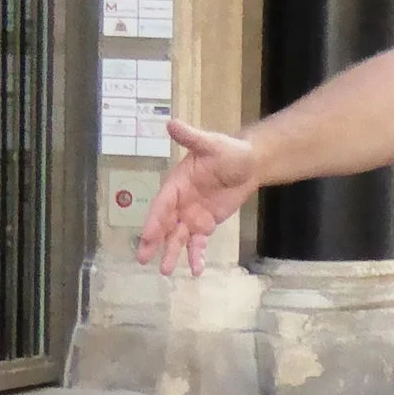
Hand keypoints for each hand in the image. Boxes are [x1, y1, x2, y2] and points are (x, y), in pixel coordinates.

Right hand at [138, 119, 262, 277]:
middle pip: (164, 225)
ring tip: (165, 271)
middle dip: (154, 242)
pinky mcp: (206, 224)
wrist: (250, 164)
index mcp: (176, 184)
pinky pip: (198, 242)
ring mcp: (192, 215)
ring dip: (171, 253)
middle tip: (143, 259)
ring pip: (178, 237)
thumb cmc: (228, 151)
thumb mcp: (211, 144)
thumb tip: (171, 123)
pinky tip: (196, 270)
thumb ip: (191, 137)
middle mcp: (180, 202)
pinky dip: (196, 255)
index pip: (162, 205)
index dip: (154, 221)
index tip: (147, 236)